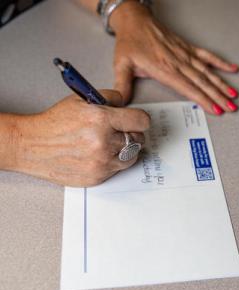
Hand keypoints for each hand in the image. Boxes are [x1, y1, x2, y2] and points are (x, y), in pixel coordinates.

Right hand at [12, 90, 149, 186]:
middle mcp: (103, 142)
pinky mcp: (98, 177)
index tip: (137, 121)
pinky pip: (118, 169)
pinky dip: (113, 161)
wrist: (33, 146)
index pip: (141, 121)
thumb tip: (126, 105)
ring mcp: (101, 162)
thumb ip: (109, 98)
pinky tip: (100, 154)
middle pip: (138, 139)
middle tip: (121, 131)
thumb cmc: (55, 123)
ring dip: (126, 149)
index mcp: (101, 119)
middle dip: (132, 133)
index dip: (140, 120)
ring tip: (111, 143)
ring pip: (131, 156)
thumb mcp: (81, 100)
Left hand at [111, 1, 238, 115]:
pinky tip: (232, 70)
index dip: (203, 100)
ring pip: (207, 72)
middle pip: (202, 82)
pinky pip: (207, 55)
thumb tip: (120, 103)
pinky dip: (220, 63)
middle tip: (230, 108)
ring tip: (233, 96)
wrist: (134, 19)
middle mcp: (178, 62)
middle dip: (218, 97)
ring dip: (221, 84)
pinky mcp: (187, 48)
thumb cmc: (129, 42)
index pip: (188, 88)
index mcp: (164, 69)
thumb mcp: (121, 65)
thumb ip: (122, 86)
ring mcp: (185, 54)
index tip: (214, 109)